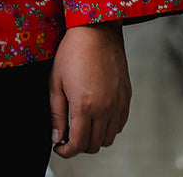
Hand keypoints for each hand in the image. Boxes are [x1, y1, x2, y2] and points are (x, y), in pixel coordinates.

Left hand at [49, 21, 130, 157]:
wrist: (96, 31)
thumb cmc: (74, 50)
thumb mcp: (56, 81)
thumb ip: (57, 113)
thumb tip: (57, 136)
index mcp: (84, 106)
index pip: (78, 144)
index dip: (66, 151)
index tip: (60, 147)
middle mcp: (105, 108)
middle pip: (94, 145)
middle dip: (79, 145)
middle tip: (68, 135)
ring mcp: (118, 104)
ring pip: (108, 138)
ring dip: (95, 138)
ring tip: (83, 125)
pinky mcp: (126, 97)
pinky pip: (120, 124)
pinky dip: (109, 127)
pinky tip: (98, 116)